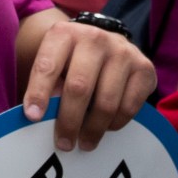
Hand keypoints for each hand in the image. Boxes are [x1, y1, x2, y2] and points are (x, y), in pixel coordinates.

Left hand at [23, 19, 155, 151]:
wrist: (105, 43)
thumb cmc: (71, 59)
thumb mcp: (53, 62)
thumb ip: (46, 84)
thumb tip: (42, 115)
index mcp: (64, 33)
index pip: (47, 65)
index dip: (38, 93)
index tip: (33, 117)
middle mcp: (94, 38)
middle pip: (79, 87)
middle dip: (69, 121)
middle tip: (63, 143)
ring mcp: (122, 51)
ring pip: (106, 102)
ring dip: (93, 129)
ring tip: (85, 142)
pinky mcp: (144, 68)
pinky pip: (129, 107)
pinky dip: (115, 123)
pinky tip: (106, 127)